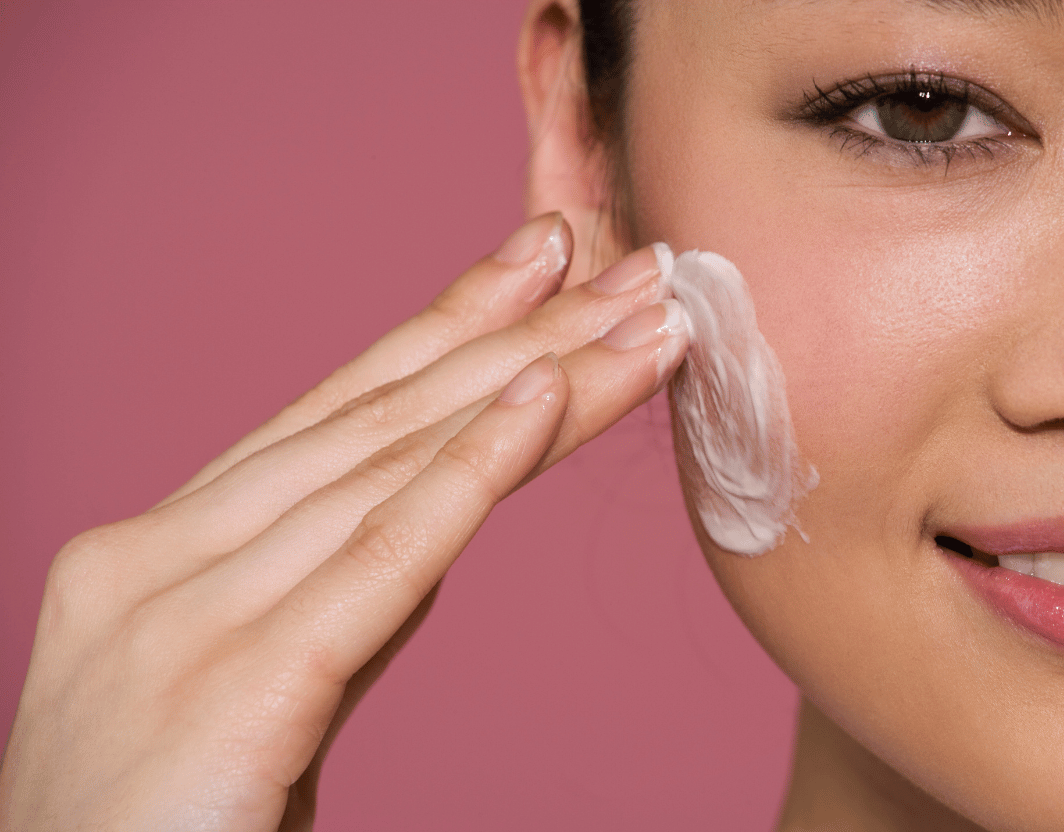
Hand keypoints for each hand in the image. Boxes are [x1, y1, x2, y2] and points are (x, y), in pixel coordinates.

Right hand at [0, 214, 686, 831]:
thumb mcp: (250, 684)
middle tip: (630, 261)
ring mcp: (183, 615)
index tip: (540, 259)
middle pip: (378, 419)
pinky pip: (382, 558)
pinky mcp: (233, 688)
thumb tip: (438, 507)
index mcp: (156, 548)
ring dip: (540, 381)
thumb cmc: (167, 830)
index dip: (448, 327)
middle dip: (520, 333)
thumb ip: (334, 590)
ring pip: (396, 465)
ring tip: (643, 321)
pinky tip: (543, 397)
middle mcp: (159, 557)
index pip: (332, 414)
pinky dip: (472, 470)